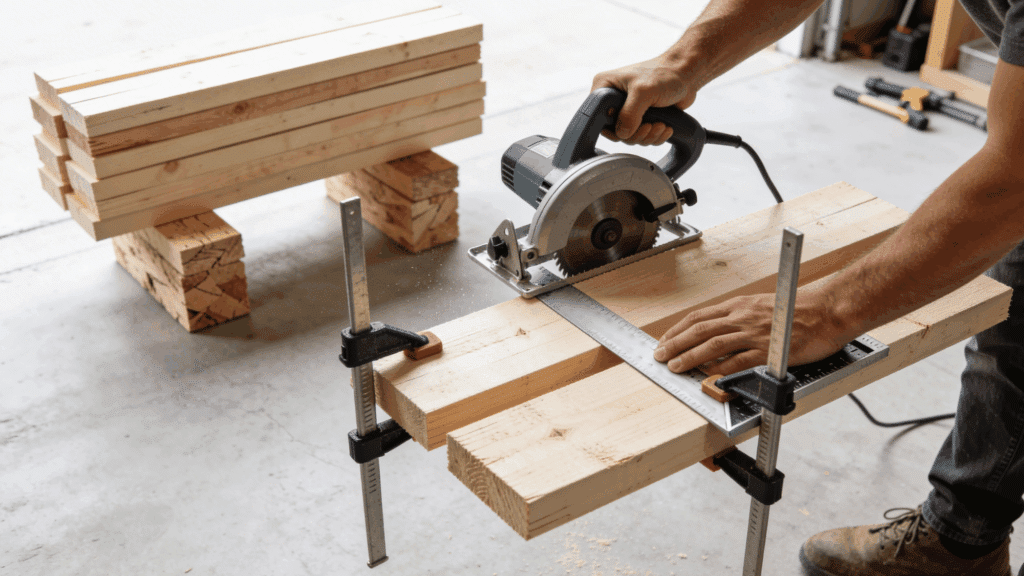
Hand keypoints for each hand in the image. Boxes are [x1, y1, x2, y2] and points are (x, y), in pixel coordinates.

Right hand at [591, 57, 696, 145]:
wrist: (686, 74)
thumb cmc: (665, 73)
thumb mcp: (643, 91)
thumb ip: (630, 114)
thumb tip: (623, 134)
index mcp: (605, 86)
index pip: (597, 116)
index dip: (612, 127)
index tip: (630, 126)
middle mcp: (614, 99)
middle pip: (615, 131)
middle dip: (636, 134)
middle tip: (650, 126)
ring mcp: (628, 109)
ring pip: (630, 136)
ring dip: (648, 136)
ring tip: (661, 125)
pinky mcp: (641, 117)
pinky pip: (642, 136)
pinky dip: (654, 136)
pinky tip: (665, 127)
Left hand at [652, 292, 848, 375]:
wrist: (828, 311)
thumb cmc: (799, 310)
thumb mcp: (762, 306)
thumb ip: (741, 318)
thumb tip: (722, 331)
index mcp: (739, 306)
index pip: (699, 317)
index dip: (678, 330)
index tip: (664, 341)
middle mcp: (742, 317)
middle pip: (699, 329)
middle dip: (675, 343)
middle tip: (659, 356)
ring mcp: (754, 333)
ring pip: (713, 344)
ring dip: (690, 356)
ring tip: (674, 367)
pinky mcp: (768, 349)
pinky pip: (739, 361)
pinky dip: (721, 369)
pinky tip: (707, 376)